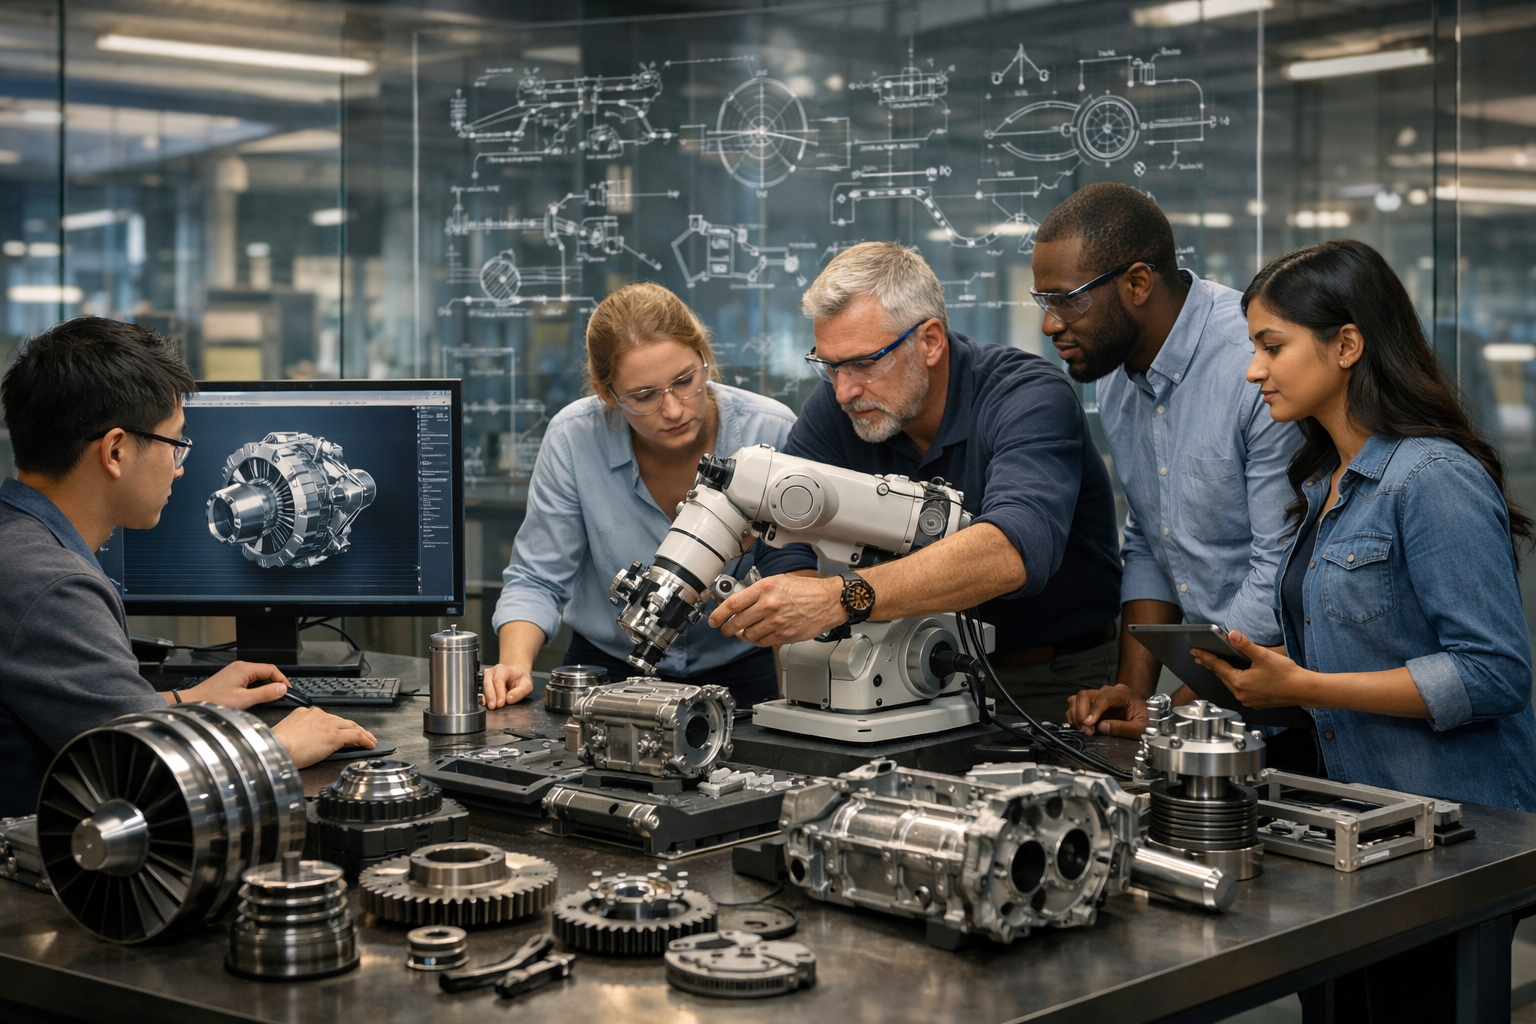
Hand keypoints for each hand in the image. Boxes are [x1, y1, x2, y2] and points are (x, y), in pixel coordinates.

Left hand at [177, 661, 291, 708]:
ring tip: (270, 696)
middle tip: (281, 694)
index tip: (287, 690)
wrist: (194, 702)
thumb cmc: (214, 701)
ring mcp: (235, 671)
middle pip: (265, 671)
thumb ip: (265, 693)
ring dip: (266, 684)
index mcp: (245, 668)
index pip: (271, 669)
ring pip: (258, 675)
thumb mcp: (244, 700)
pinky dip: (257, 686)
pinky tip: (256, 695)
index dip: (282, 680)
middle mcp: (240, 667)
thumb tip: (281, 689)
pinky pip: (250, 679)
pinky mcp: (232, 677)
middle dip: (275, 682)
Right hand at [270, 707, 375, 768]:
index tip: (339, 731)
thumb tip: (305, 740)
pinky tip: (370, 744)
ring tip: (369, 740)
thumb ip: (299, 731)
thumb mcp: (288, 732)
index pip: (326, 718)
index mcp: (305, 713)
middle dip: (352, 728)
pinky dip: (365, 739)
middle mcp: (318, 715)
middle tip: (361, 734)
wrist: (277, 749)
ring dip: (362, 733)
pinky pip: (356, 735)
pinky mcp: (334, 735)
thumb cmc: (277, 746)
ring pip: (351, 726)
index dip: (336, 725)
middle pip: (341, 721)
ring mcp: (327, 724)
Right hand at [483, 663, 533, 707]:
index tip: (501, 703)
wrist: (516, 676)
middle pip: (488, 684)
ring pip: (483, 688)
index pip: (498, 680)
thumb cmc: (520, 680)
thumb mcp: (527, 685)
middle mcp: (492, 672)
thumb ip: (520, 692)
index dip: (499, 692)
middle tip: (494, 707)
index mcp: (503, 669)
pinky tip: (487, 704)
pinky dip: (484, 699)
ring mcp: (485, 678)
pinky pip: (481, 692)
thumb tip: (509, 699)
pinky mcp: (482, 684)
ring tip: (492, 707)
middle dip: (491, 696)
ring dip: (487, 698)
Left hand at [707, 574, 845, 646]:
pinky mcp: (785, 635)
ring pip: (749, 635)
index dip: (719, 614)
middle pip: (738, 622)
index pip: (733, 604)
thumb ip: (759, 591)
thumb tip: (741, 602)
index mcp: (765, 588)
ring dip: (743, 636)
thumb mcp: (779, 581)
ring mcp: (777, 622)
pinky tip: (759, 636)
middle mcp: (769, 605)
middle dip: (728, 628)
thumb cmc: (807, 590)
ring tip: (744, 633)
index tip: (714, 620)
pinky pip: (763, 642)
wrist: (829, 600)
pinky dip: (758, 641)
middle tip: (725, 629)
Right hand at [1065, 684, 1148, 737]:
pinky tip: (1082, 727)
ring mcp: (1099, 697)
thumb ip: (1123, 728)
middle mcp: (1109, 692)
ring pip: (1077, 699)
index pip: (1103, 698)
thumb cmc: (1147, 721)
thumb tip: (1102, 727)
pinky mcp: (1093, 706)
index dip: (1094, 710)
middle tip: (1086, 730)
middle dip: (1081, 713)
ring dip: (1076, 715)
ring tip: (1084, 730)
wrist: (1149, 718)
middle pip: (1085, 695)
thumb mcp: (1141, 728)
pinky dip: (1074, 717)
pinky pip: (1076, 706)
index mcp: (1123, 694)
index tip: (1088, 724)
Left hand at [1191, 630, 1311, 708]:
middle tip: (1200, 656)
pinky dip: (1235, 681)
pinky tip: (1236, 675)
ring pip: (1230, 684)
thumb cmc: (1286, 674)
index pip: (1217, 666)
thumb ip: (1244, 645)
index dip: (1205, 657)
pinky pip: (1240, 690)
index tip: (1195, 651)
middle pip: (1221, 676)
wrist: (1304, 690)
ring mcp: (1248, 700)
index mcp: (1239, 682)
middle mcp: (1240, 694)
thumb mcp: (1263, 656)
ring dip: (1223, 673)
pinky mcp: (1256, 702)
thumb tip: (1231, 635)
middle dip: (1211, 665)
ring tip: (1215, 664)